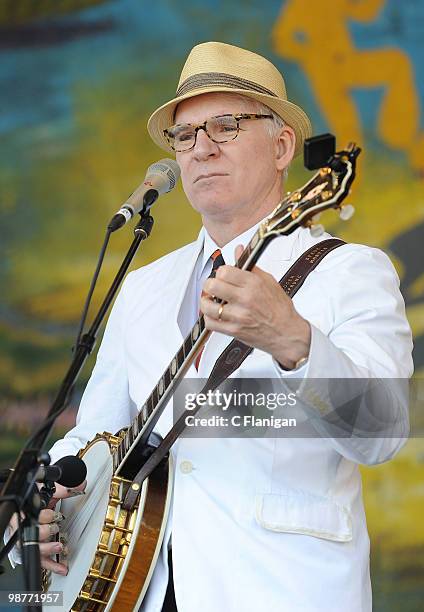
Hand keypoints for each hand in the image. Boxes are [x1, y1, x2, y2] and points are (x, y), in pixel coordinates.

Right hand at [9, 479, 86, 575]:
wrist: (28, 509)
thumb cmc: (35, 501)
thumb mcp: (46, 491)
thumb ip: (61, 489)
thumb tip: (79, 485)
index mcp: (26, 511)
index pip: (31, 516)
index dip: (43, 517)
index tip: (54, 515)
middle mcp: (24, 527)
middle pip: (31, 534)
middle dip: (45, 531)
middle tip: (55, 528)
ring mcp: (28, 541)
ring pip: (34, 549)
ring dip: (47, 549)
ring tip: (59, 547)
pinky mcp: (34, 552)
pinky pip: (41, 561)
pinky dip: (52, 565)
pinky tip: (62, 568)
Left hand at [201, 245, 310, 368]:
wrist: (287, 333)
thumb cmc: (280, 309)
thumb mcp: (269, 281)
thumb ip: (250, 266)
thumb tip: (239, 250)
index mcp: (253, 284)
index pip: (224, 271)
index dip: (221, 272)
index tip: (223, 275)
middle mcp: (245, 299)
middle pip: (212, 286)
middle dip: (210, 285)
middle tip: (214, 287)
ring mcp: (239, 316)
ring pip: (207, 306)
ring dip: (206, 302)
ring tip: (212, 301)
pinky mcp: (234, 331)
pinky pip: (211, 323)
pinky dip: (209, 318)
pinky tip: (215, 315)